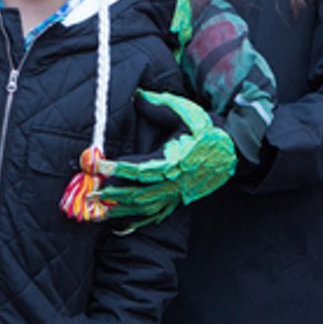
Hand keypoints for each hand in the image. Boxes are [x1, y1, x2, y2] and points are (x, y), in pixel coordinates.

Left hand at [94, 91, 236, 224]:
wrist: (232, 149)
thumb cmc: (206, 129)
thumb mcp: (185, 113)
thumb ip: (158, 107)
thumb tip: (136, 96)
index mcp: (172, 161)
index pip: (139, 168)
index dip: (118, 168)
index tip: (99, 166)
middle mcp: (173, 182)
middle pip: (138, 192)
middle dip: (112, 194)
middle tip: (89, 193)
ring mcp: (176, 193)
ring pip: (144, 207)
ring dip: (119, 210)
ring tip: (97, 212)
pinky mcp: (178, 199)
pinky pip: (156, 215)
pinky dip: (138, 222)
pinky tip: (120, 227)